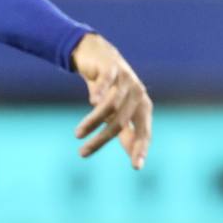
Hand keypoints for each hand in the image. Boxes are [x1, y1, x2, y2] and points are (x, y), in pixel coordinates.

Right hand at [71, 33, 151, 168]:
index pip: (144, 132)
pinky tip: (92, 101)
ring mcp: (126, 80)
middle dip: (101, 140)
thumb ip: (128, 135)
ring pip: (110, 106)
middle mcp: (138, 94)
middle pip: (121, 123)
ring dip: (92, 122)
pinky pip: (107, 81)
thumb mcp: (119, 114)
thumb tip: (138, 164)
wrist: (97, 56)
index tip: (136, 167)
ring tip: (78, 134)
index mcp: (143, 108)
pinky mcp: (111, 67)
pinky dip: (100, 91)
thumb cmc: (111, 91)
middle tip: (82, 154)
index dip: (140, 149)